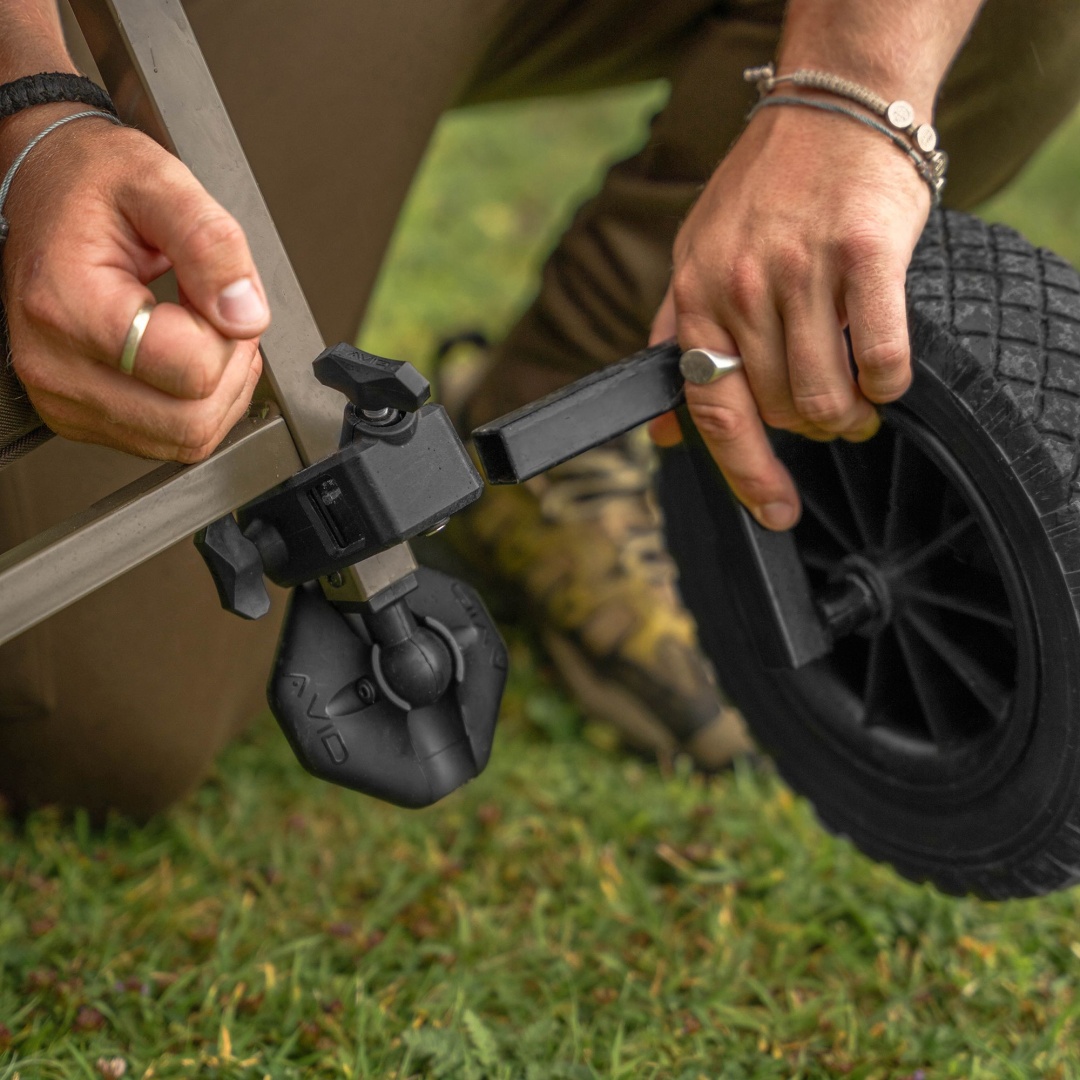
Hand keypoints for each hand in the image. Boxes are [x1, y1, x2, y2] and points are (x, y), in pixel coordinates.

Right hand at [0, 114, 268, 461]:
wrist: (42, 189)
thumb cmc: (91, 185)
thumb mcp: (160, 183)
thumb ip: (213, 246)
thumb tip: (246, 315)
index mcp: (69, 305)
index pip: (195, 371)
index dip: (230, 335)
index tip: (218, 295)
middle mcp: (56, 365)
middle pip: (193, 421)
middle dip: (229, 369)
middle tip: (217, 314)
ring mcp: (64, 399)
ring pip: (186, 439)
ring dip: (216, 391)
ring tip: (198, 330)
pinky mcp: (77, 416)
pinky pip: (167, 439)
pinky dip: (194, 404)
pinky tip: (184, 356)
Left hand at [649, 103, 930, 529]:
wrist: (828, 108)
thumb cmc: (762, 191)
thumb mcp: (693, 257)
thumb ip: (674, 341)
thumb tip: (663, 433)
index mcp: (697, 296)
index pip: (714, 411)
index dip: (746, 473)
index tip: (775, 513)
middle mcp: (743, 288)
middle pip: (782, 410)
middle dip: (811, 430)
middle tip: (831, 416)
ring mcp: (802, 271)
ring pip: (828, 395)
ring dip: (851, 416)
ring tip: (860, 402)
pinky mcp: (863, 255)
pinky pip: (883, 357)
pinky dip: (889, 383)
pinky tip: (887, 376)